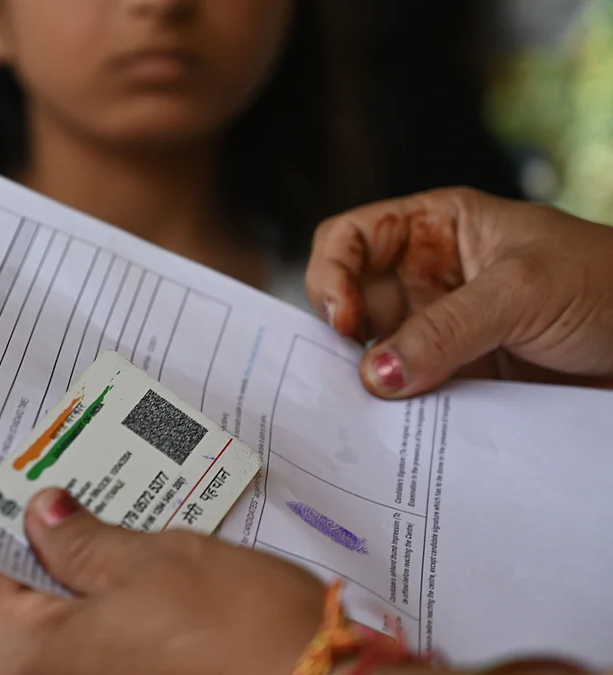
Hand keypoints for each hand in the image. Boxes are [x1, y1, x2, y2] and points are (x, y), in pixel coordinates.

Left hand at [0, 488, 324, 674]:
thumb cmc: (236, 630)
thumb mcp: (148, 561)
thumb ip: (79, 538)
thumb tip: (40, 513)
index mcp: (28, 658)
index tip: (16, 477)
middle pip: (24, 598)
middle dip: (49, 539)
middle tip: (71, 480)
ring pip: (70, 617)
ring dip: (88, 567)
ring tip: (114, 508)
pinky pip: (106, 640)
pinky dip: (118, 600)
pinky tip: (145, 556)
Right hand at [305, 188, 612, 397]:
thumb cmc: (607, 283)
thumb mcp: (523, 291)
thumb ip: (446, 330)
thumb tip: (375, 376)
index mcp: (436, 230)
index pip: (350, 240)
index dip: (332, 275)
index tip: (344, 322)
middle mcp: (429, 278)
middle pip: (354, 303)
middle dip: (341, 340)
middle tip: (340, 380)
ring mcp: (443, 331)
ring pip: (379, 355)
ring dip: (370, 383)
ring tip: (370, 414)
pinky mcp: (462, 378)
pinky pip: (414, 395)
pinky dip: (402, 414)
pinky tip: (403, 431)